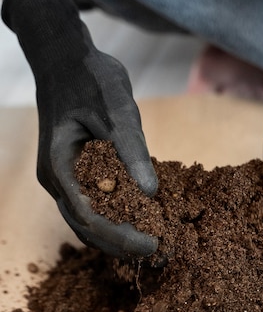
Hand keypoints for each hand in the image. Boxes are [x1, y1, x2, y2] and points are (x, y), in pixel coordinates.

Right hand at [2, 0, 157, 258]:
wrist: (65, 59)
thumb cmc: (88, 78)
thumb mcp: (116, 109)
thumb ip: (132, 150)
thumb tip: (151, 192)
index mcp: (59, 165)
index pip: (88, 216)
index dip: (121, 236)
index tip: (153, 244)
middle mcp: (56, 179)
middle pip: (85, 227)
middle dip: (120, 243)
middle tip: (158, 253)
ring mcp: (62, 178)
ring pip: (86, 221)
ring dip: (116, 236)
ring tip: (150, 244)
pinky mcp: (74, 174)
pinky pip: (92, 205)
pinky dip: (114, 218)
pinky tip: (138, 221)